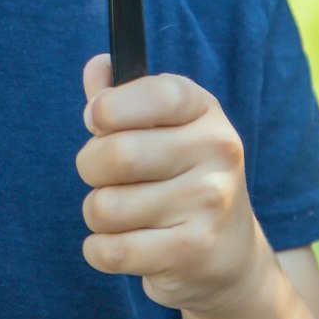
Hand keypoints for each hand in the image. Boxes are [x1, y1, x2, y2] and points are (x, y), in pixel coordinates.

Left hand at [76, 53, 272, 318]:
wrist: (228, 252)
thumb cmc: (178, 176)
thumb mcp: (161, 127)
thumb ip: (121, 96)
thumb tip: (96, 66)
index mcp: (205, 111)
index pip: (158, 94)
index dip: (112, 106)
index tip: (95, 119)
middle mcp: (217, 151)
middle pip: (118, 154)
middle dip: (90, 166)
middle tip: (102, 175)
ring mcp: (209, 203)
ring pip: (107, 206)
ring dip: (96, 213)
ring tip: (120, 214)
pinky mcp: (192, 251)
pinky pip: (111, 250)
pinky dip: (99, 250)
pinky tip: (118, 244)